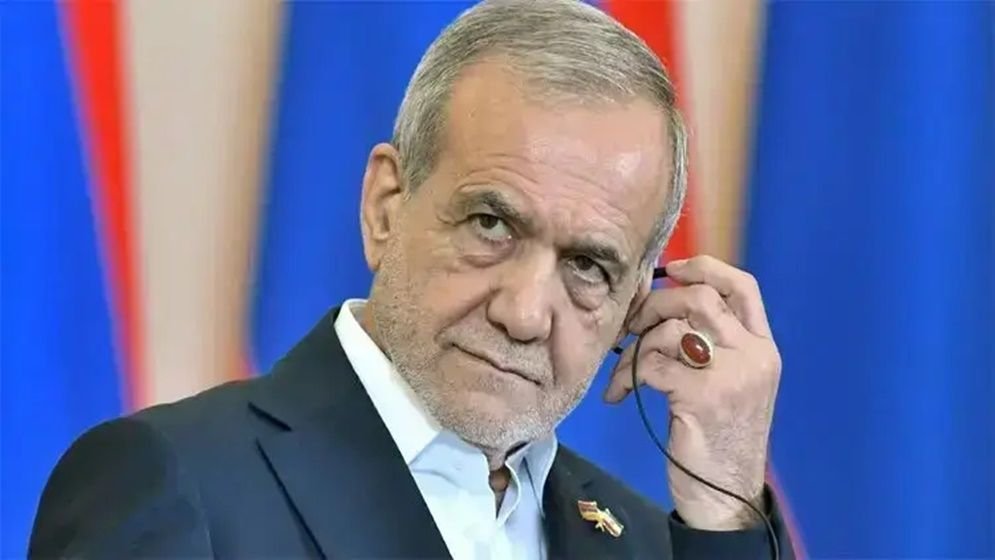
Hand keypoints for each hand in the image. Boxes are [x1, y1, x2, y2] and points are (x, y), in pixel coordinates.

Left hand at [604, 255, 781, 529]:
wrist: (726, 496)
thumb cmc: (717, 439)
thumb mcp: (728, 385)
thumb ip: (711, 345)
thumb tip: (660, 303)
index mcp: (763, 348)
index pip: (743, 286)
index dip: (705, 267)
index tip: (671, 270)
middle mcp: (755, 356)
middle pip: (699, 298)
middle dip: (654, 305)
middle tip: (630, 327)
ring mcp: (733, 375)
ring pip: (673, 328)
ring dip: (635, 346)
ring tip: (622, 371)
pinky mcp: (704, 397)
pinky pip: (653, 364)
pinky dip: (626, 376)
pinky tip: (619, 395)